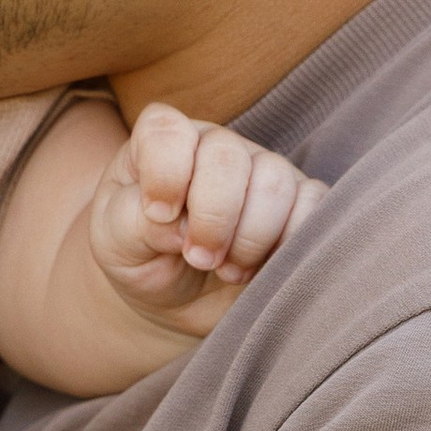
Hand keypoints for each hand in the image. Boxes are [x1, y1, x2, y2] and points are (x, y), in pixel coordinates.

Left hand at [92, 102, 324, 331]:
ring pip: (274, 183)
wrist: (178, 299)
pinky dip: (291, 244)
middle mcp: (214, 146)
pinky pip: (316, 207)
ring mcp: (262, 169)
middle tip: (198, 258)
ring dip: (250, 239)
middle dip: (212, 219)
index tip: (159, 218)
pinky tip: (264, 268)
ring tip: (228, 270)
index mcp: (161, 144)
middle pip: (226, 158)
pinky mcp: (300, 201)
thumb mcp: (115, 244)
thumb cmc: (142, 259)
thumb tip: (179, 226)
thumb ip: (131, 223)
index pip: (165, 131)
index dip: (165, 175)